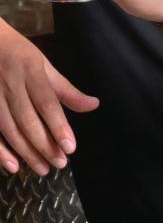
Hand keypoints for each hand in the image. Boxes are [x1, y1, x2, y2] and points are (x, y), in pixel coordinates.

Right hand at [0, 30, 98, 175]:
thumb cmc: (18, 54)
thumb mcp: (44, 65)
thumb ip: (66, 89)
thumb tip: (93, 105)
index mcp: (29, 70)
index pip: (46, 102)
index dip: (58, 126)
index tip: (70, 147)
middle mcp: (9, 83)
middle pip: (28, 119)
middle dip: (45, 145)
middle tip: (60, 163)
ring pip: (9, 129)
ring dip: (27, 152)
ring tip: (44, 168)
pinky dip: (0, 152)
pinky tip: (13, 167)